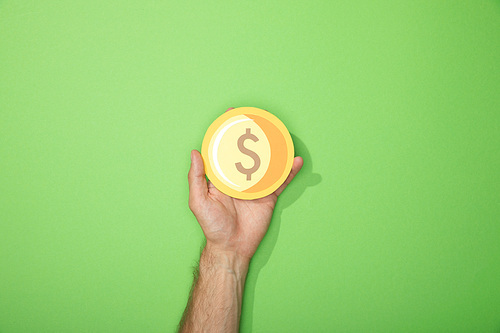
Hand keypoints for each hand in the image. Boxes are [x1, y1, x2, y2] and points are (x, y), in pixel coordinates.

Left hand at [188, 115, 302, 260]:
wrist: (232, 247)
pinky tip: (295, 160)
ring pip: (267, 163)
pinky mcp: (269, 196)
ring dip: (275, 149)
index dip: (227, 132)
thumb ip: (196, 178)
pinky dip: (289, 171)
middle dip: (253, 135)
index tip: (231, 114)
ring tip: (281, 134)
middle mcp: (239, 178)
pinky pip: (281, 181)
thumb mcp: (199, 202)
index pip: (224, 149)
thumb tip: (194, 152)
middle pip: (248, 151)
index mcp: (222, 176)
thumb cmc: (212, 226)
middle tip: (259, 118)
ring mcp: (256, 186)